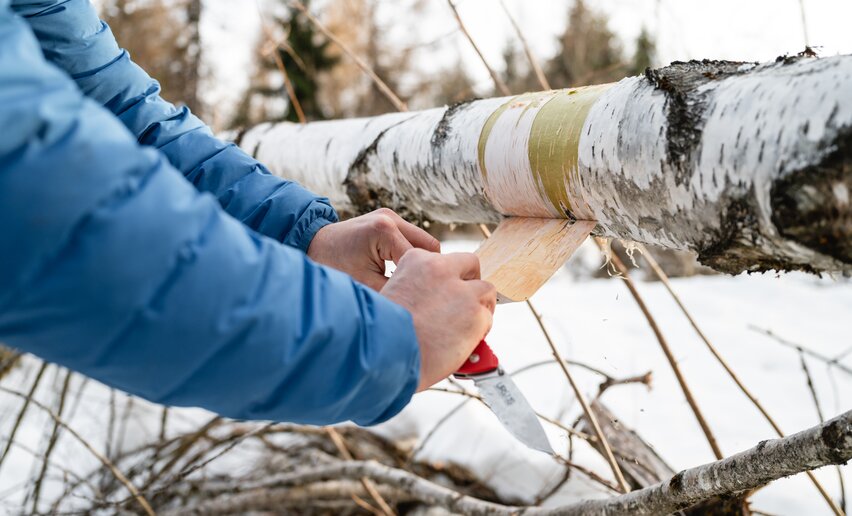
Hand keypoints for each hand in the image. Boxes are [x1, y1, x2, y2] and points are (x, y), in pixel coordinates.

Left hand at [307, 208, 439, 289]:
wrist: (313, 246)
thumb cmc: (334, 266)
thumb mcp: (365, 284)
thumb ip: (396, 289)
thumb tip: (421, 302)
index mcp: (385, 230)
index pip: (421, 258)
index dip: (424, 280)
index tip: (424, 299)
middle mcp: (391, 218)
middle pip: (430, 246)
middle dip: (425, 268)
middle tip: (420, 291)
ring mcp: (391, 215)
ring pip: (424, 242)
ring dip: (419, 261)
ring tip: (409, 281)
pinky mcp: (389, 219)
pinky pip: (412, 239)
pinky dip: (410, 255)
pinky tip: (401, 271)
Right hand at [380, 249, 496, 390]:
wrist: (384, 353)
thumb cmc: (380, 333)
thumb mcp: (390, 298)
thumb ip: (412, 294)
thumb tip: (424, 309)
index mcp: (415, 261)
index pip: (441, 261)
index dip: (445, 279)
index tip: (443, 294)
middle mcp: (440, 270)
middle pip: (470, 264)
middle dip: (471, 281)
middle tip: (466, 301)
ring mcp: (461, 292)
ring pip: (486, 290)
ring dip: (480, 306)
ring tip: (471, 323)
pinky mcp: (475, 315)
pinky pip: (487, 318)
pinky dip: (481, 330)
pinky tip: (469, 342)